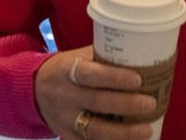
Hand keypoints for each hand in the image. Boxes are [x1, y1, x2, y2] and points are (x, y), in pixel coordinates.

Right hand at [34, 46, 154, 138]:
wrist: (35, 90)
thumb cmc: (68, 68)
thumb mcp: (80, 56)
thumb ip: (104, 56)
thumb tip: (143, 54)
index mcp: (68, 71)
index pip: (91, 74)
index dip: (114, 78)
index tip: (138, 79)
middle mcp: (65, 96)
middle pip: (97, 103)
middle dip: (127, 105)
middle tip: (150, 104)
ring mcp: (64, 120)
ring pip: (94, 131)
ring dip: (123, 133)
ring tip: (147, 130)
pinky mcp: (67, 136)